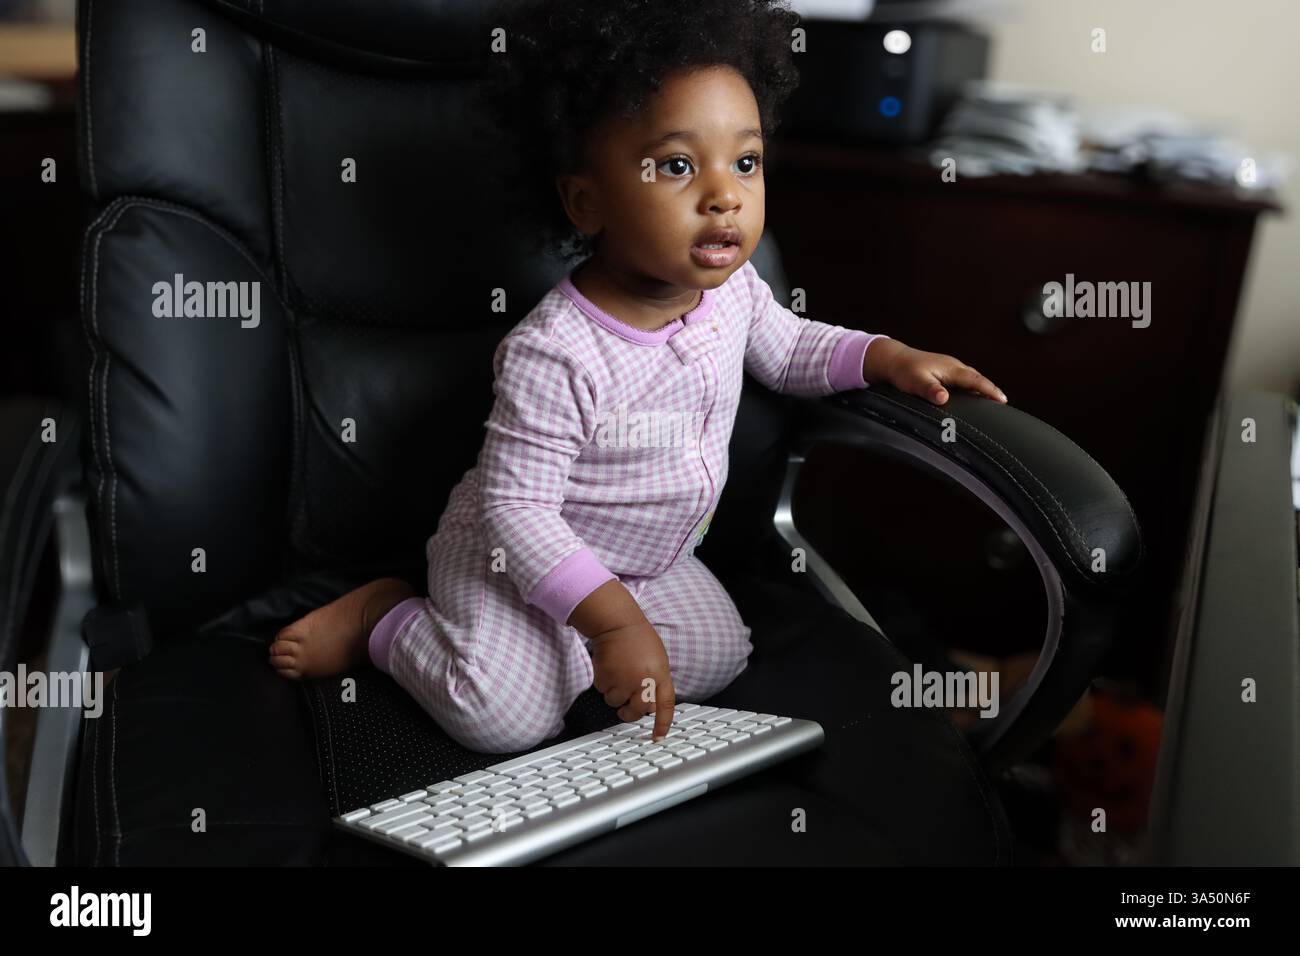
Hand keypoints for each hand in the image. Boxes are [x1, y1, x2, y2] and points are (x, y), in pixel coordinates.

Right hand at [588, 621, 676, 740]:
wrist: (617, 622)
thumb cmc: (638, 639)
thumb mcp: (657, 659)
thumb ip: (656, 682)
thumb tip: (650, 707)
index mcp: (660, 674)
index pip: (665, 704)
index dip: (663, 723)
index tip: (658, 737)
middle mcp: (643, 680)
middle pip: (637, 710)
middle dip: (629, 713)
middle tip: (624, 711)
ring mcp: (624, 679)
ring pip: (615, 701)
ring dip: (613, 692)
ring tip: (617, 672)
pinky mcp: (606, 676)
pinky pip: (602, 690)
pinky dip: (603, 681)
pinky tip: (608, 666)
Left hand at [865, 339, 1006, 405]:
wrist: (893, 359)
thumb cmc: (903, 371)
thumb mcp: (915, 382)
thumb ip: (929, 390)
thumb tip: (944, 398)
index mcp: (950, 368)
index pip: (975, 380)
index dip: (989, 390)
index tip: (1002, 400)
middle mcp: (953, 366)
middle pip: (977, 378)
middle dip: (991, 389)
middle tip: (1003, 402)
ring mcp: (949, 367)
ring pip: (971, 377)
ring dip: (982, 387)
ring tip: (993, 400)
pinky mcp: (944, 371)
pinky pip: (964, 378)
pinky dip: (972, 386)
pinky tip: (972, 394)